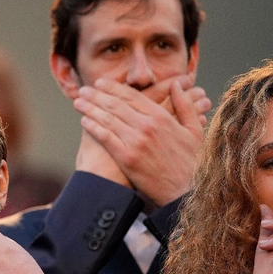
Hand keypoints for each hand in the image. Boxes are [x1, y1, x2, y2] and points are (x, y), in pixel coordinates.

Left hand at [74, 77, 203, 206]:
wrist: (185, 190)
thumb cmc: (191, 162)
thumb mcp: (194, 130)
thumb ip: (184, 105)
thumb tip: (176, 85)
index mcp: (161, 117)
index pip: (132, 96)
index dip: (113, 88)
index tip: (101, 83)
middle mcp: (146, 126)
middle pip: (115, 105)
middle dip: (96, 95)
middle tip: (84, 90)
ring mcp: (135, 142)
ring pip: (107, 119)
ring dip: (90, 108)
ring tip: (78, 102)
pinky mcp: (126, 158)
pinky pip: (105, 138)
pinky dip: (93, 127)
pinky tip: (84, 121)